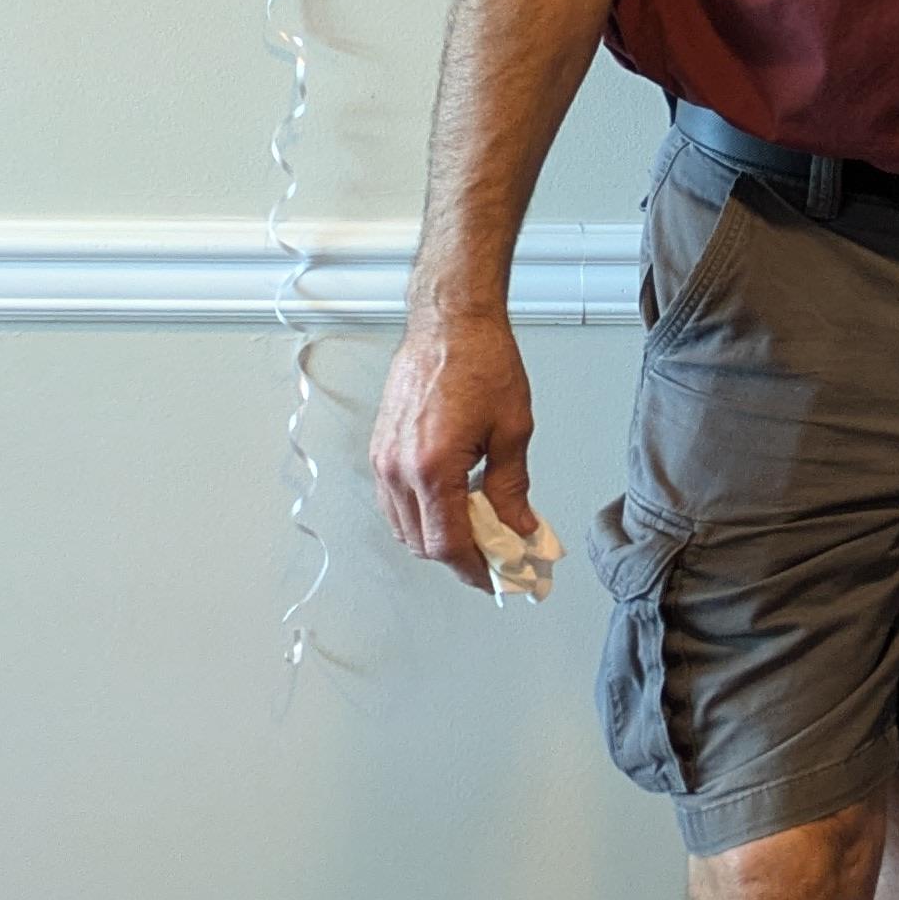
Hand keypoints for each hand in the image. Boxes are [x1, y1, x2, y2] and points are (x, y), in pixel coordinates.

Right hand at [369, 301, 538, 594]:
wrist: (449, 323)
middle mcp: (398, 469)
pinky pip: (394, 503)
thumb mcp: (513, 429)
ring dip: (438, 538)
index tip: (498, 576)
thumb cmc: (481, 362)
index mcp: (431, 467)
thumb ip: (512, 488)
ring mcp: (383, 461)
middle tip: (498, 556)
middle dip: (460, 557)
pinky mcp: (380, 450)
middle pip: (421, 543)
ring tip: (480, 530)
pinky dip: (421, 515)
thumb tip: (518, 528)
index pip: (446, 544)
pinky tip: (453, 505)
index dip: (474, 568)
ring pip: (404, 527)